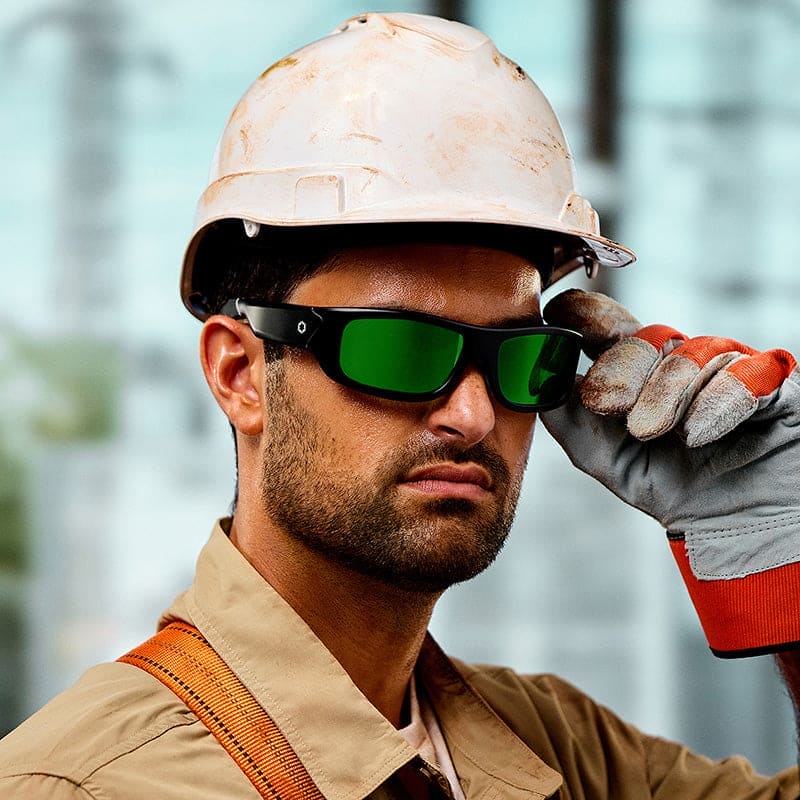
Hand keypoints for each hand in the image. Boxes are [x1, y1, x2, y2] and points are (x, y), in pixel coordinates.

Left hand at [540, 288, 799, 656]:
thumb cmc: (669, 486)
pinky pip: (742, 374)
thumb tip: (534, 374)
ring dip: (662, 395)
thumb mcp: (603, 455)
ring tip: (648, 433)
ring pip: (689, 354)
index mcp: (638, 370)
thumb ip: (568, 417)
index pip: (606, 322)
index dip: (581, 313)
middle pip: (643, 337)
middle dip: (618, 371)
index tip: (556, 319)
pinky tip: (695, 434)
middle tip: (605, 406)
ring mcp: (728, 365)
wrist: (733, 531)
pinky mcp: (774, 383)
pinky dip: (713, 403)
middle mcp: (681, 359)